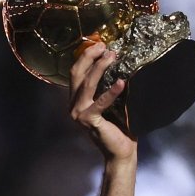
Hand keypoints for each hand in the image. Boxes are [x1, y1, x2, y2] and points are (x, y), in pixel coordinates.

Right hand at [68, 42, 135, 162]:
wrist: (120, 151)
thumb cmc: (119, 126)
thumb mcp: (111, 102)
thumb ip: (107, 85)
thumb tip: (116, 61)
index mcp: (76, 99)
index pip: (76, 71)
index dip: (86, 55)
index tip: (101, 43)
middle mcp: (73, 105)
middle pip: (76, 73)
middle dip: (89, 56)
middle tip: (105, 46)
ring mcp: (78, 113)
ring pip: (86, 84)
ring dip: (100, 67)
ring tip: (113, 56)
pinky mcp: (89, 120)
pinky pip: (100, 102)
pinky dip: (111, 92)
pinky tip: (121, 82)